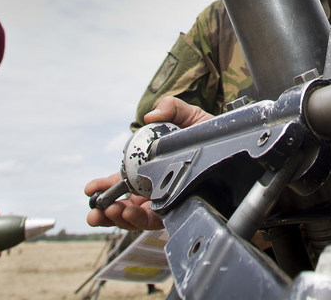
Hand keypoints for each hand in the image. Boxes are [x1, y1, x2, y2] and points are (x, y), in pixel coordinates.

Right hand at [84, 96, 216, 230]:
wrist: (240, 152)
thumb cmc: (215, 136)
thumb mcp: (191, 116)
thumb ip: (170, 109)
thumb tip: (149, 116)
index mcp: (152, 169)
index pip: (124, 181)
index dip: (105, 186)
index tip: (90, 189)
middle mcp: (157, 188)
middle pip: (125, 204)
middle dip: (106, 210)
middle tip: (95, 211)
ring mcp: (167, 202)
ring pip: (137, 217)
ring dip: (120, 217)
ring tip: (112, 211)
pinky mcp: (180, 213)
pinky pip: (156, 222)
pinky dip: (140, 220)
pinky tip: (130, 213)